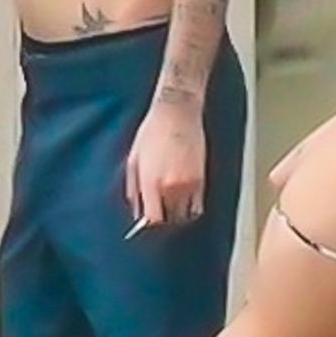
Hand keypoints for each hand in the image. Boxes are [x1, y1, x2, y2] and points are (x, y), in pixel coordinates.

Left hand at [126, 96, 205, 226]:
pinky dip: (191, 208)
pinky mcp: (201, 178)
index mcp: (151, 182)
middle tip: (159, 215)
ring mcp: (189, 183)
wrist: (177, 112)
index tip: (147, 224)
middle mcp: (171, 186)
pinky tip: (183, 202)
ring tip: (170, 208)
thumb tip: (136, 211)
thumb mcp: (134, 160)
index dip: (150, 225)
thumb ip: (133, 189)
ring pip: (185, 214)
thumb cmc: (152, 132)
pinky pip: (197, 205)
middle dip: (163, 219)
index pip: (154, 218)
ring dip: (177, 215)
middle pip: (170, 219)